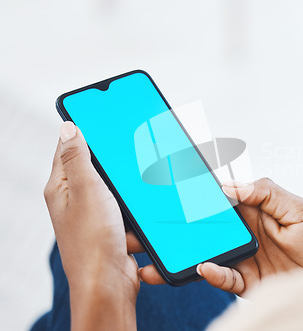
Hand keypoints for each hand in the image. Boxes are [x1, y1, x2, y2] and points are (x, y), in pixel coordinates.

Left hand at [44, 122, 138, 330]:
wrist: (109, 284)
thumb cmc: (92, 241)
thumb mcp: (86, 190)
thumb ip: (78, 158)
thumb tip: (67, 127)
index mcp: (61, 188)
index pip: (68, 149)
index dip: (84, 131)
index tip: (102, 116)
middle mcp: (75, 201)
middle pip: (96, 169)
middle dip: (115, 164)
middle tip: (130, 153)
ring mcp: (95, 216)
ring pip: (117, 190)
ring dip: (130, 191)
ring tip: (137, 191)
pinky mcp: (113, 229)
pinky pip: (128, 210)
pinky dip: (137, 210)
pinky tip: (143, 213)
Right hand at [133, 178, 302, 295]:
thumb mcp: (299, 208)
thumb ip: (266, 193)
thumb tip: (229, 187)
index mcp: (253, 208)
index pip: (218, 197)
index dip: (195, 191)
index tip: (169, 184)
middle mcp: (242, 231)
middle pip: (203, 226)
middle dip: (176, 224)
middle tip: (148, 222)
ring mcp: (242, 256)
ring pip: (205, 251)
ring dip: (181, 252)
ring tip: (156, 253)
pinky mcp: (245, 280)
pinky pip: (222, 277)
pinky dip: (211, 273)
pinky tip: (202, 268)